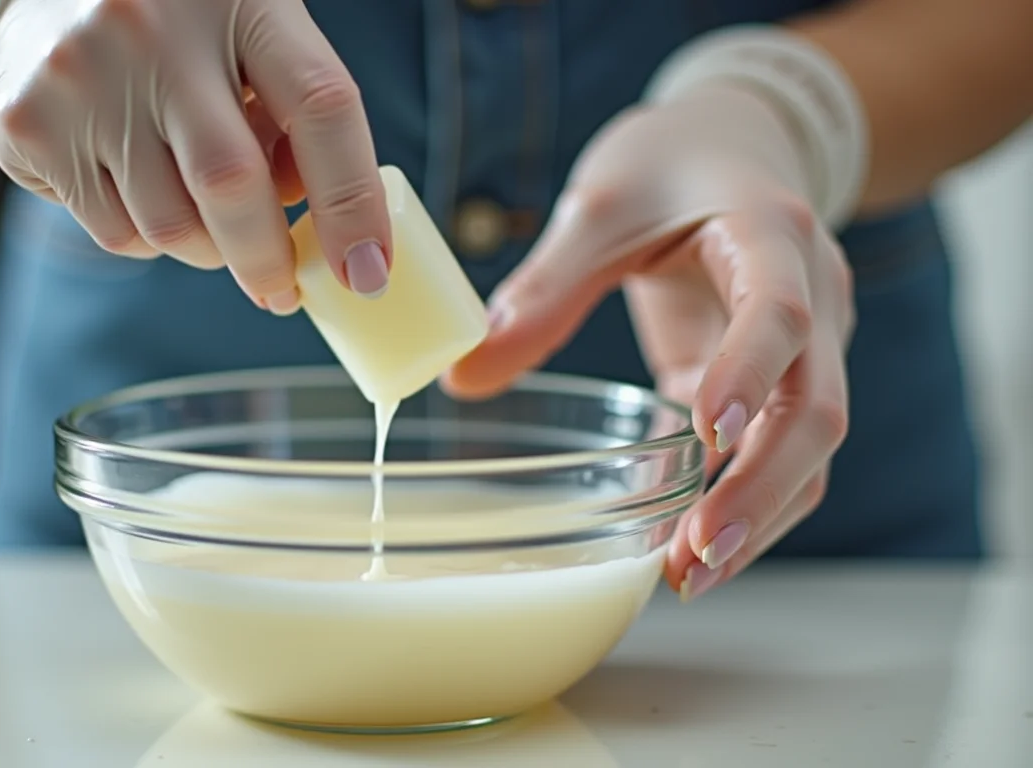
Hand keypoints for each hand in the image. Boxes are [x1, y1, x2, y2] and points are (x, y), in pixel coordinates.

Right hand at [0, 0, 390, 312]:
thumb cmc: (176, 22)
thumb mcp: (251, 32)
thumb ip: (291, 112)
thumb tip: (314, 224)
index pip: (321, 106)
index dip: (353, 201)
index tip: (369, 273)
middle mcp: (154, 29)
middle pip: (231, 185)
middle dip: (268, 261)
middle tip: (282, 292)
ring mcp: (81, 75)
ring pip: (170, 228)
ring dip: (205, 247)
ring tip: (199, 207)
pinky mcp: (28, 123)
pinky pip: (114, 232)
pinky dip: (146, 234)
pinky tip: (136, 181)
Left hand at [444, 84, 854, 598]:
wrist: (739, 142)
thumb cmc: (670, 163)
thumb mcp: (601, 203)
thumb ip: (545, 285)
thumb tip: (466, 375)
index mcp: (772, 235)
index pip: (778, 312)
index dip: (746, 372)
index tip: (704, 433)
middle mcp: (816, 296)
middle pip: (817, 407)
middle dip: (763, 487)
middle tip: (700, 553)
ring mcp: (813, 346)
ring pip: (812, 447)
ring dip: (760, 515)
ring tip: (693, 577)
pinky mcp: (782, 380)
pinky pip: (780, 450)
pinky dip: (744, 500)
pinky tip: (693, 549)